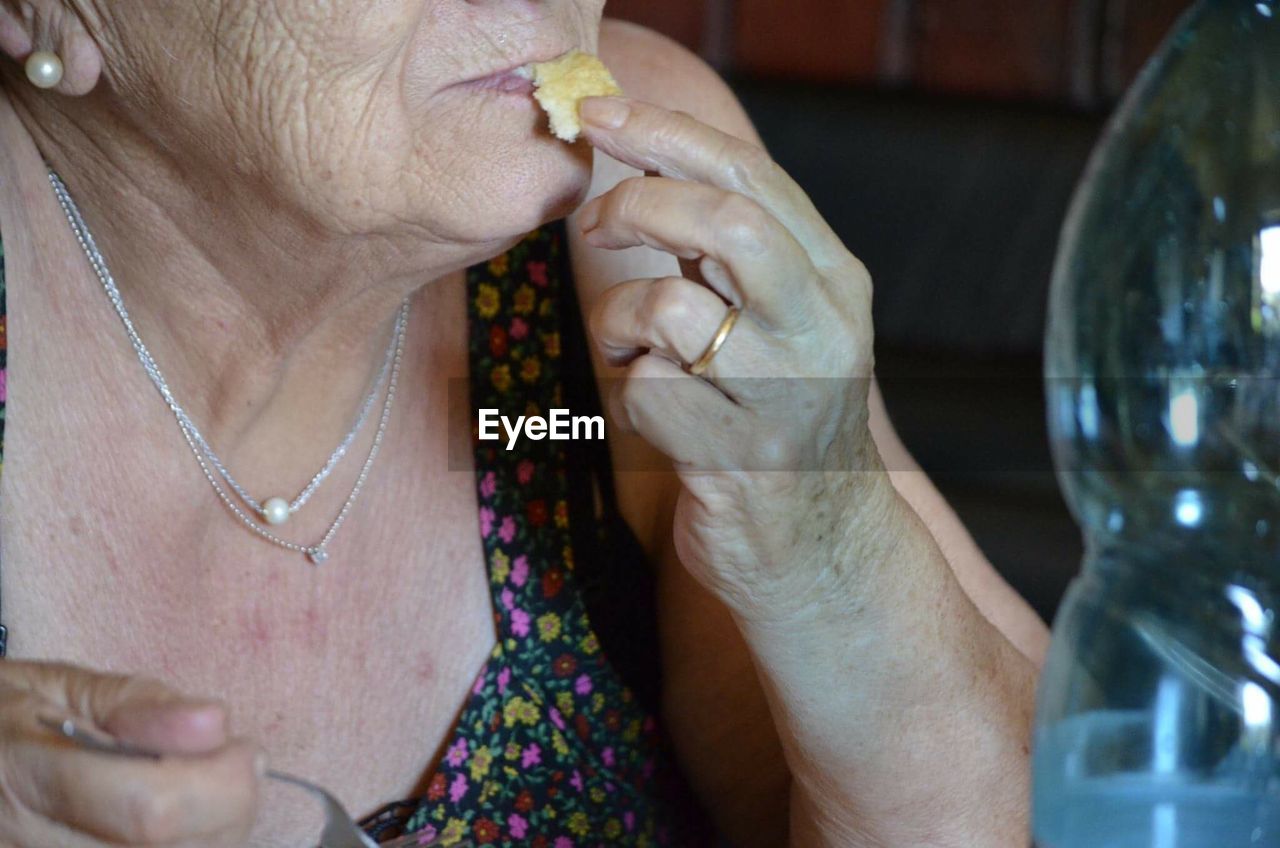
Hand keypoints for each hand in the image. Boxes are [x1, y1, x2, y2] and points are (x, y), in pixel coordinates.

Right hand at [0, 660, 261, 846]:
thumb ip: (138, 704)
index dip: (219, 782)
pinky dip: (180, 845)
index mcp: (24, 775)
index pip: (151, 810)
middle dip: (226, 810)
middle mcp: (27, 844)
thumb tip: (214, 725)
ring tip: (196, 789)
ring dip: (207, 834)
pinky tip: (173, 823)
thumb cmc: (3, 717)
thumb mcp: (58, 686)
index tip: (239, 747)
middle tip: (227, 765)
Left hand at [577, 96, 891, 619]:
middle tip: (598, 224)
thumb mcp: (784, 321)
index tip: (600, 113)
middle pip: (724, 223)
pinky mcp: (737, 461)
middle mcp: (820, 331)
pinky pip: (645, 392)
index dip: (667, 133)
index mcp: (832, 281)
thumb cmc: (779, 416)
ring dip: (617, 321)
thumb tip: (648, 162)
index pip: (751, 176)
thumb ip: (735, 252)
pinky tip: (648, 411)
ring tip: (627, 347)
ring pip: (669, 308)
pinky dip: (625, 392)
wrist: (820, 546)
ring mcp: (783, 399)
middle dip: (639, 205)